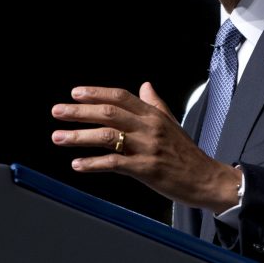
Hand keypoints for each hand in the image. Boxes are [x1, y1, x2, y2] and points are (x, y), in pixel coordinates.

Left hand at [52, 82, 241, 212]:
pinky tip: (78, 164)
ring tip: (58, 137)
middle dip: (79, 112)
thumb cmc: (187, 153)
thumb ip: (155, 103)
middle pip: (109, 113)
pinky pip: (114, 163)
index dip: (96, 93)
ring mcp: (147, 147)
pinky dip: (93, 163)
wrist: (206, 178)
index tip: (75, 93)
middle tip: (57, 112)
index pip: (120, 96)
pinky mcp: (146, 169)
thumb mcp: (171, 122)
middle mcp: (149, 127)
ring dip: (79, 137)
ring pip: (107, 136)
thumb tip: (145, 85)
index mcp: (153, 114)